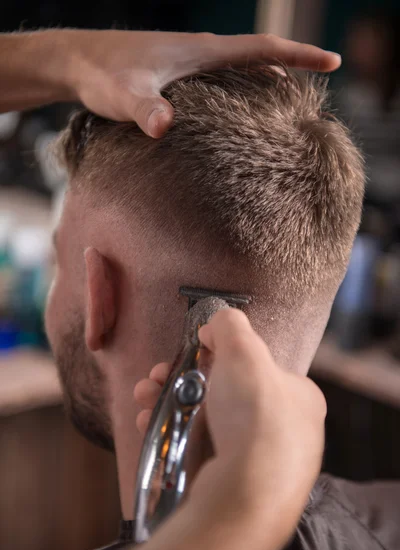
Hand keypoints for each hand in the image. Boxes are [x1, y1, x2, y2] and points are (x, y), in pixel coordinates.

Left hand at [66, 29, 340, 136]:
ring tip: (289, 99)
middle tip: (319, 85)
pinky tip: (239, 107)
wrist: (74, 60)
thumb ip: (143, 109)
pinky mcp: (177, 72)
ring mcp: (188, 60)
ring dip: (267, 77)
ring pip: (240, 66)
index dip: (299, 56)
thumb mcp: (124, 95)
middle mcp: (199, 51)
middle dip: (292, 67)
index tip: (332, 61)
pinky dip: (242, 86)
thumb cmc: (100, 75)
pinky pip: (222, 76)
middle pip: (258, 56)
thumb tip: (163, 125)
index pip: (262, 49)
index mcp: (200, 51)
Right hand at [135, 308, 325, 531]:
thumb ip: (231, 325)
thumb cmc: (255, 418)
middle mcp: (285, 431)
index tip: (193, 350)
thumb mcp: (245, 351)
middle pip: (224, 394)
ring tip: (144, 397)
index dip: (220, 354)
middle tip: (156, 376)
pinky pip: (198, 452)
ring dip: (169, 404)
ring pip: (206, 423)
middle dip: (182, 379)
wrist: (246, 497)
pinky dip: (172, 435)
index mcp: (299, 398)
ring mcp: (259, 463)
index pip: (258, 367)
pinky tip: (150, 425)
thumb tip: (218, 322)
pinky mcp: (232, 487)